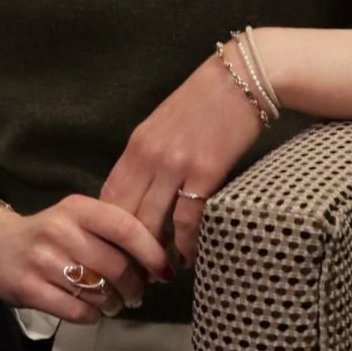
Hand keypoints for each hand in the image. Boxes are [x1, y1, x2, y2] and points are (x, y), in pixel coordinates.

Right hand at [0, 194, 170, 323]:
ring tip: (114, 303)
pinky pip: (77, 312)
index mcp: (77, 208)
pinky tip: (93, 311)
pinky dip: (93, 316)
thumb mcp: (78, 219)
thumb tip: (159, 263)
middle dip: (135, 287)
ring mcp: (42, 261)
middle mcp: (59, 230)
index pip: (125, 228)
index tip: (165, 271)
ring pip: (99, 292)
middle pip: (116, 266)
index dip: (152, 252)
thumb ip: (114, 232)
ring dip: (114, 304)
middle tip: (137, 295)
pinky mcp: (29, 289)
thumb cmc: (49, 234)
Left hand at [101, 42, 264, 268]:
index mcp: (137, 145)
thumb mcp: (165, 124)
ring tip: (159, 274)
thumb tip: (142, 191)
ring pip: (150, 223)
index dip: (107, 229)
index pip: (109, 196)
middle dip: (125, 249)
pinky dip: (185, 244)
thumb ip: (149, 155)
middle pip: (123, 215)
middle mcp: (149, 156)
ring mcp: (175, 165)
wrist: (243, 76)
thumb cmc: (207, 101)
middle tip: (131, 273)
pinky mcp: (205, 172)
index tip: (114, 250)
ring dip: (153, 255)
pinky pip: (187, 220)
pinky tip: (189, 257)